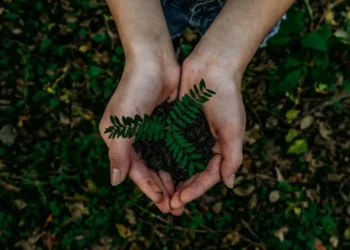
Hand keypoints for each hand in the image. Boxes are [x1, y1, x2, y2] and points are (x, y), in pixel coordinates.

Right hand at [99, 54, 183, 214]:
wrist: (154, 61)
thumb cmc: (134, 90)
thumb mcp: (121, 124)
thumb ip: (118, 153)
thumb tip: (115, 182)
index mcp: (119, 140)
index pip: (135, 171)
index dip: (149, 189)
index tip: (163, 204)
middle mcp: (134, 138)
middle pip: (149, 170)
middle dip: (162, 189)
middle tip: (176, 207)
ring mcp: (151, 131)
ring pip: (162, 162)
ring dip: (171, 178)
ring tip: (183, 195)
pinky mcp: (165, 124)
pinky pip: (172, 148)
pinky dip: (178, 161)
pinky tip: (188, 173)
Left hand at [170, 49, 245, 210]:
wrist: (212, 66)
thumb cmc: (226, 97)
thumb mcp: (233, 129)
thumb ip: (232, 157)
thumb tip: (229, 185)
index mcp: (221, 148)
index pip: (208, 176)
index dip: (195, 190)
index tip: (180, 200)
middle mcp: (205, 144)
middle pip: (192, 173)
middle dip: (181, 189)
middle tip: (168, 205)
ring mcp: (190, 134)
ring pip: (179, 162)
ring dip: (170, 178)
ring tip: (159, 193)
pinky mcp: (177, 124)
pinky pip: (169, 145)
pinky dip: (163, 157)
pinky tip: (152, 168)